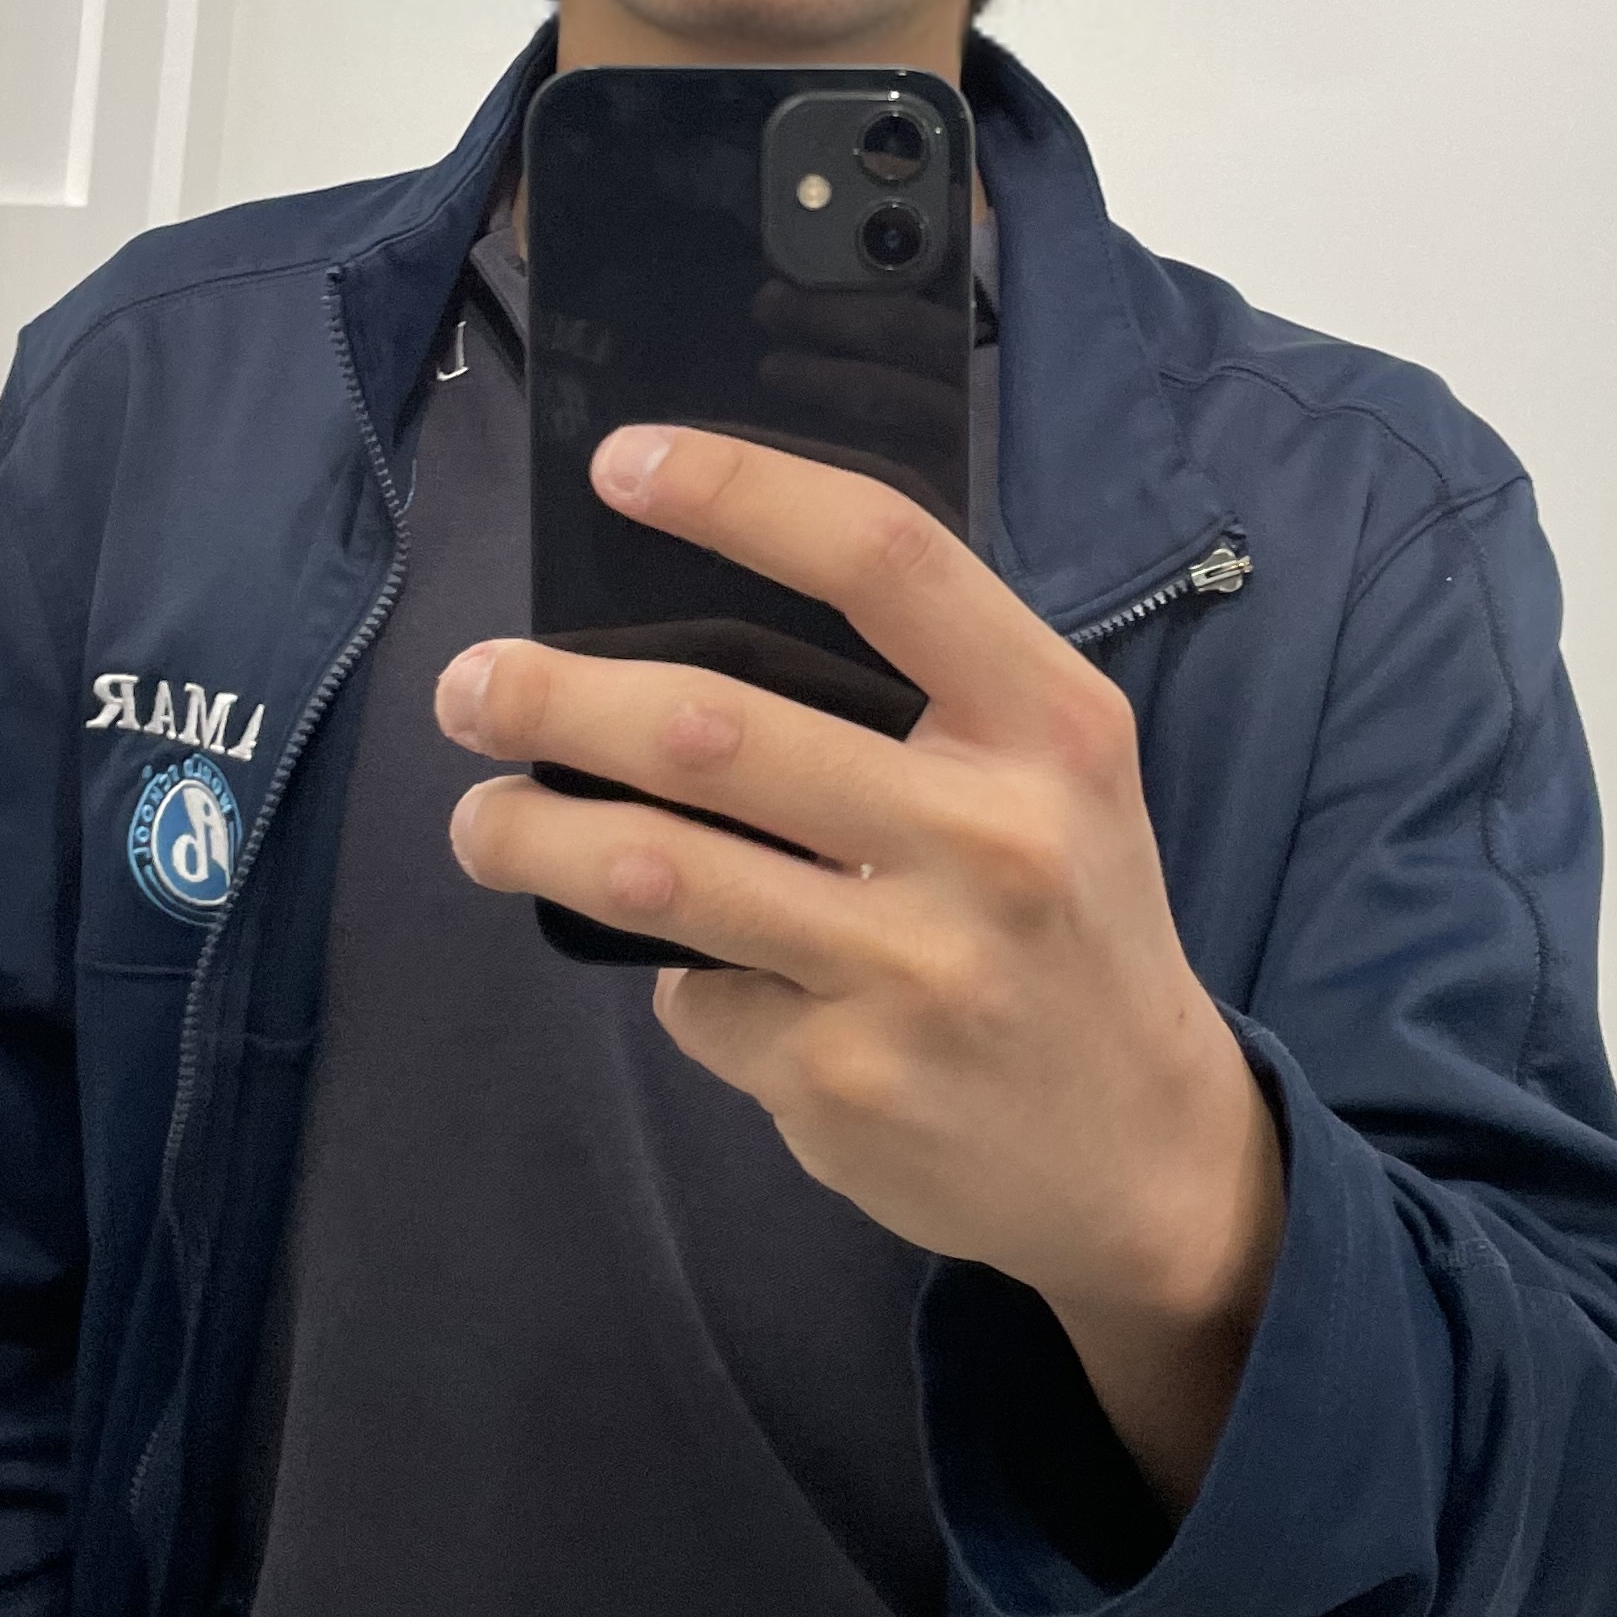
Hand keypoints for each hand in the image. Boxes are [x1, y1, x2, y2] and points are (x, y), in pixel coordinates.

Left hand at [436, 424, 1283, 1513]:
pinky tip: (693, 976)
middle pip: (715, 728)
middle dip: (555, 699)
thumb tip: (684, 630)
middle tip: (472, 687)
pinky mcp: (844, 1081)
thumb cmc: (1065, 920)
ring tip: (481, 822)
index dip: (741, 494)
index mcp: (1051, 723)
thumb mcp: (1057, 778)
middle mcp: (992, 836)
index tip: (622, 465)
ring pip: (658, 873)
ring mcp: (914, 969)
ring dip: (531, 835)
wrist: (1144, 1151)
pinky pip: (696, 999)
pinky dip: (671, 979)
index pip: (884, 558)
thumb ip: (925, 697)